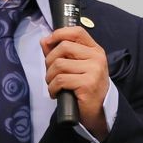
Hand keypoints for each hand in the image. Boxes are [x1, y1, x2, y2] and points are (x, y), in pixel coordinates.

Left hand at [42, 26, 110, 140]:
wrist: (98, 110)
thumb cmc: (85, 87)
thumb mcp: (75, 66)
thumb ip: (61, 53)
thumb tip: (44, 40)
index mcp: (95, 50)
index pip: (77, 32)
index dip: (59, 33)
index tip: (48, 42)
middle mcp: (97, 58)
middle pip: (63, 47)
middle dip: (49, 61)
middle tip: (51, 74)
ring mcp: (94, 70)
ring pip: (59, 65)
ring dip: (50, 77)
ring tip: (54, 85)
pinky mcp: (87, 84)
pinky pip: (60, 80)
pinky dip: (53, 88)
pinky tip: (56, 93)